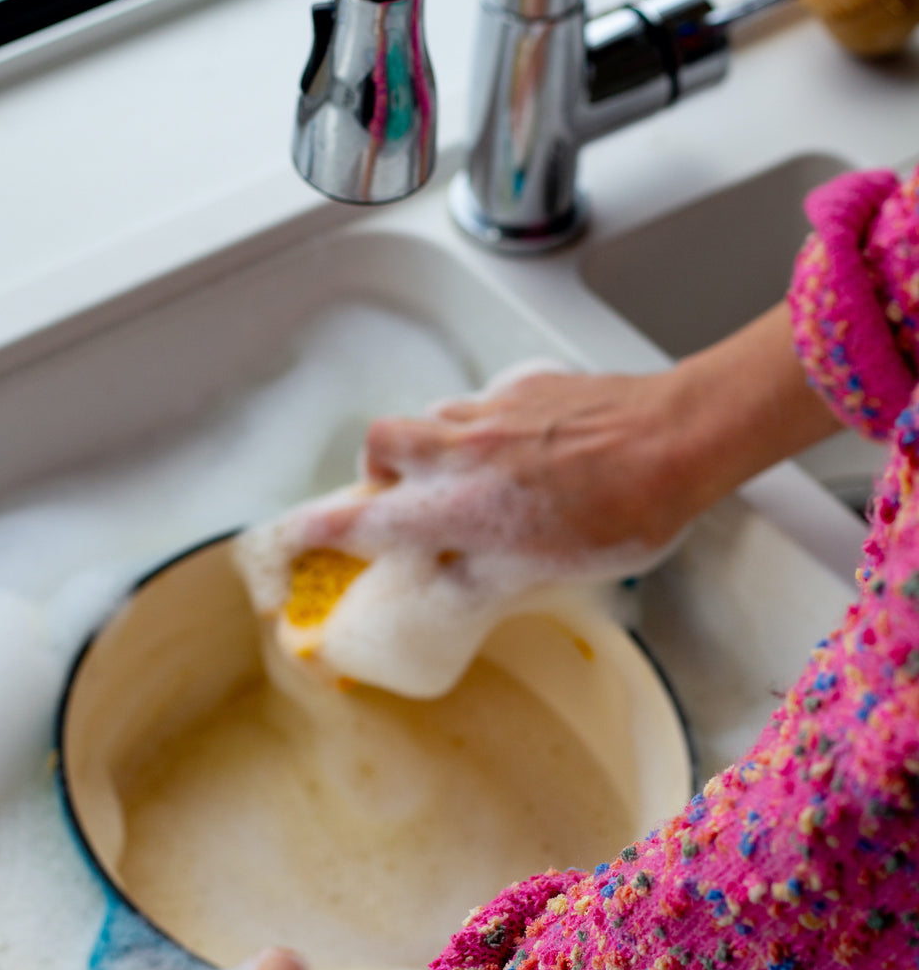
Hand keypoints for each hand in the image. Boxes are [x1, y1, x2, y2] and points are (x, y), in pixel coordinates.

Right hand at [281, 303, 837, 567]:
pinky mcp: (529, 383)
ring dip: (432, 447)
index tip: (289, 536)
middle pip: (379, 443)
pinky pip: (485, 400)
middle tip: (404, 499)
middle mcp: (464, 448)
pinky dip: (486, 425)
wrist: (680, 438)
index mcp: (460, 505)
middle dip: (376, 472)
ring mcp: (494, 408)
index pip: (363, 518)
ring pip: (432, 416)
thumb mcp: (547, 572)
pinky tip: (526, 447)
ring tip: (471, 476)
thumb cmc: (625, 510)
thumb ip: (482, 579)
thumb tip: (448, 585)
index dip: (317, 530)